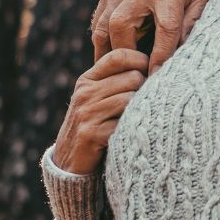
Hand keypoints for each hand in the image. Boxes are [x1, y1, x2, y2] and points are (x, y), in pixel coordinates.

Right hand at [52, 48, 148, 174]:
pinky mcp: (91, 134)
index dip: (140, 59)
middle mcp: (85, 93)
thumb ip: (114, 77)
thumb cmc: (93, 124)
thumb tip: (147, 58)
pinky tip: (127, 133)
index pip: (118, 56)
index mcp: (87, 80)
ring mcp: (87, 113)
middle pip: (132, 77)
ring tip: (135, 118)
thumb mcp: (96, 97)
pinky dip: (130, 129)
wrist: (69, 162)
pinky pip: (123, 123)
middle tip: (143, 102)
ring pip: (130, 99)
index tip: (150, 71)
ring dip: (138, 110)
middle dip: (143, 89)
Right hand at [91, 0, 208, 72]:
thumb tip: (181, 54)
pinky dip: (101, 44)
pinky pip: (97, 25)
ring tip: (116, 75)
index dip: (161, 54)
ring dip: (108, 53)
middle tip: (134, 77)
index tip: (157, 76)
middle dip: (126, 54)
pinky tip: (109, 61)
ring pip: (103, 27)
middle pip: (123, 26)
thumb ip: (192, 23)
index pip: (165, 27)